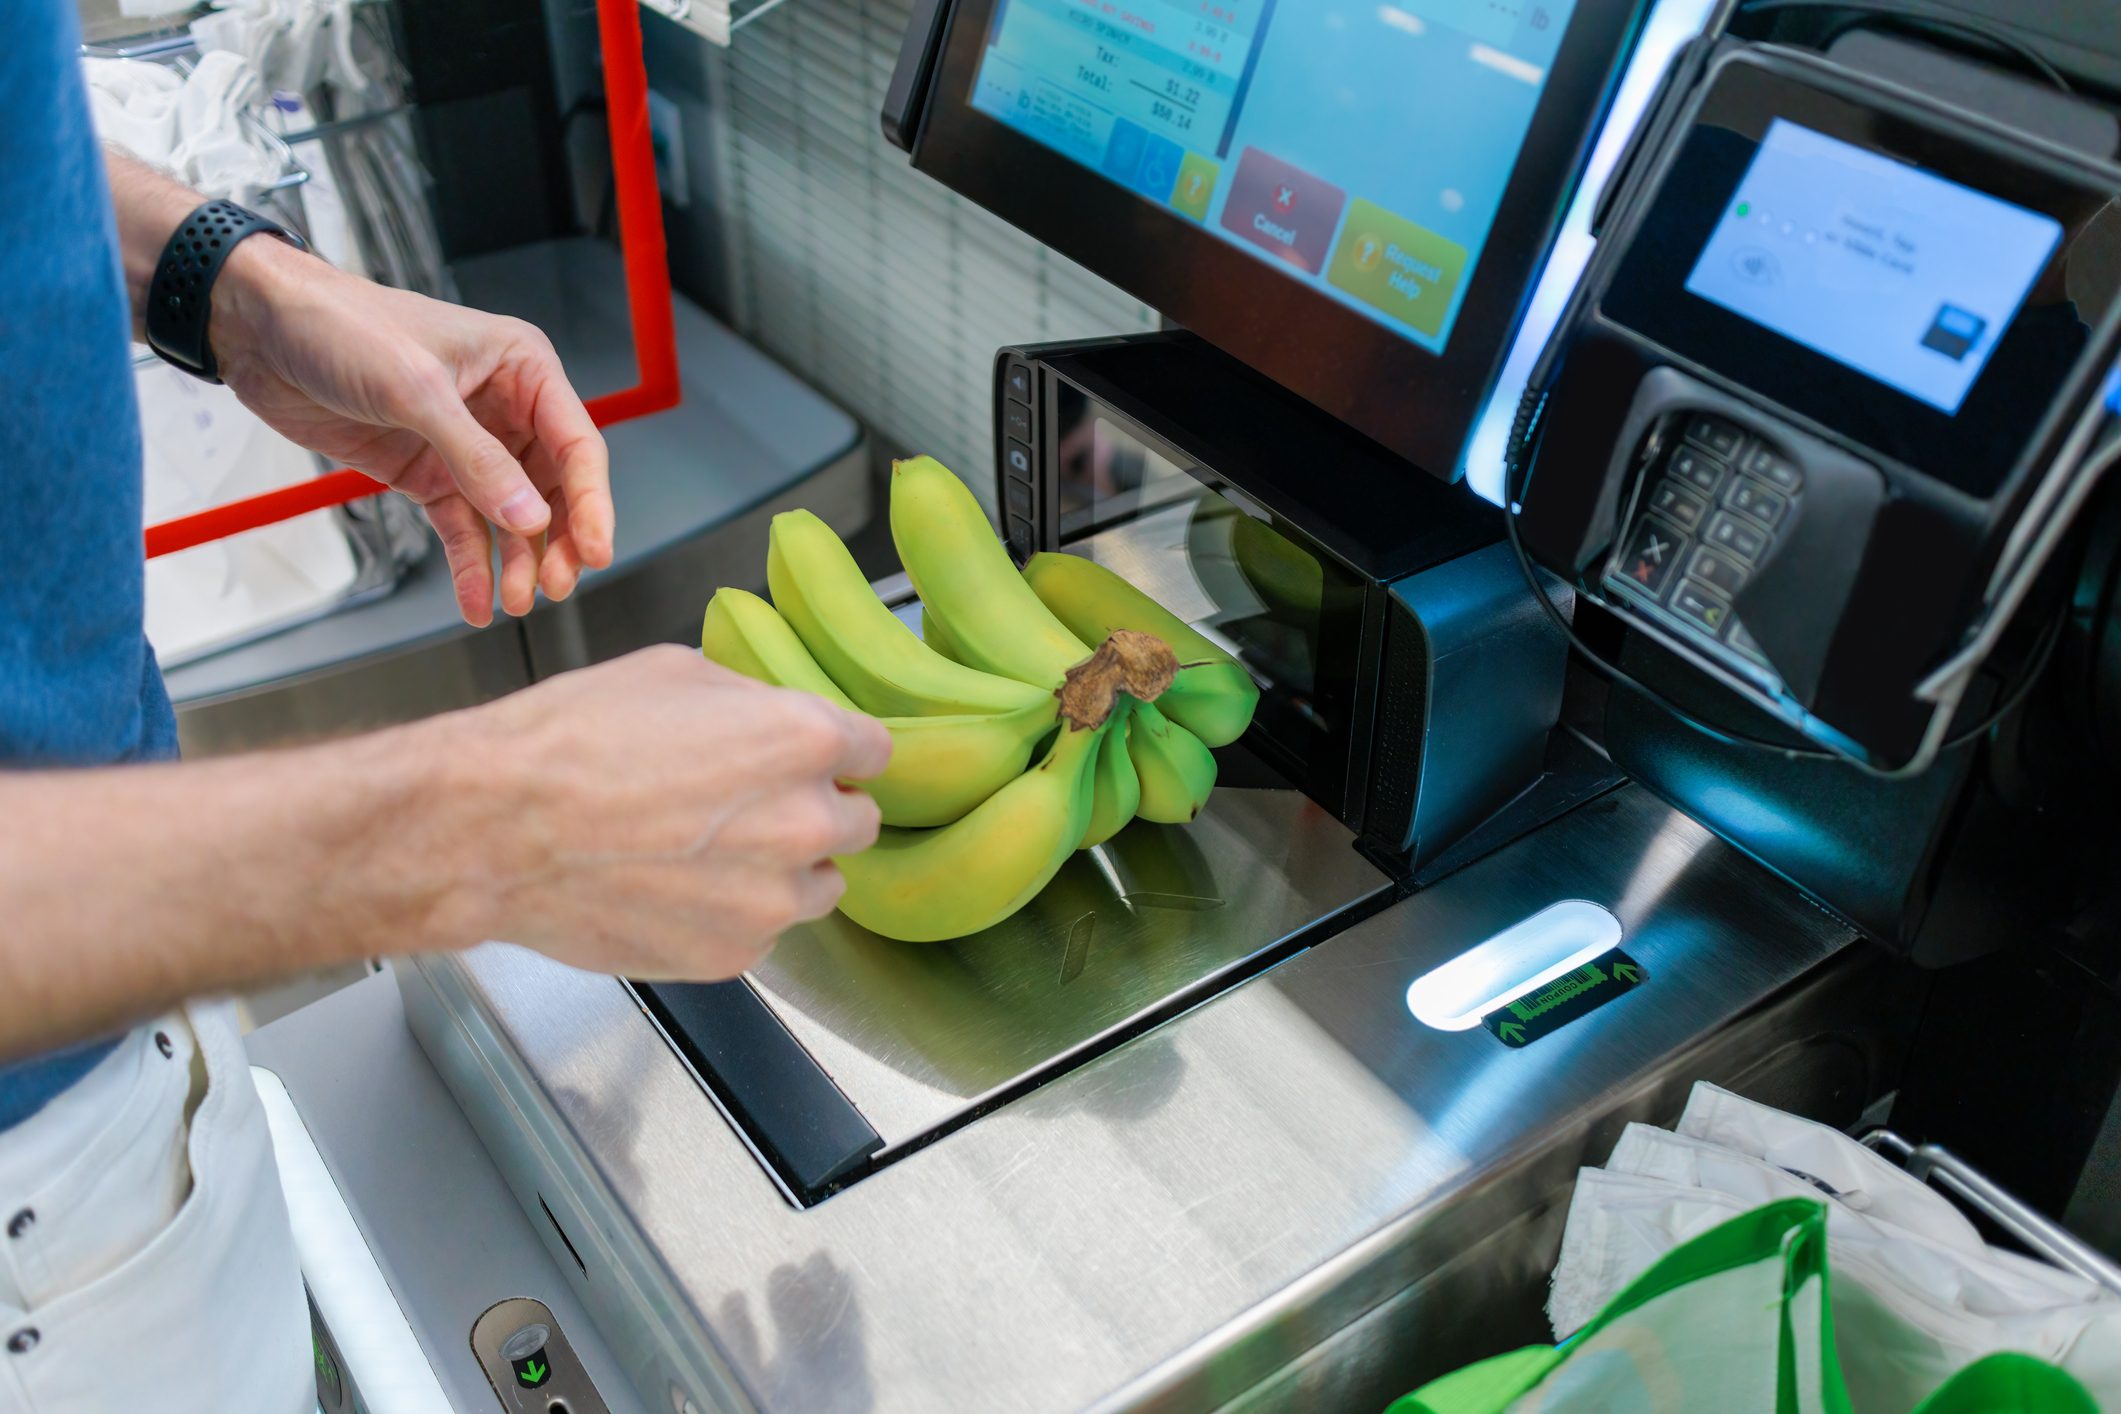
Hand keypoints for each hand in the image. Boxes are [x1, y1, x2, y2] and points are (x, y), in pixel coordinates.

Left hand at [210, 238, 612, 625]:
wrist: (259, 329)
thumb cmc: (341, 326)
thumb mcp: (415, 389)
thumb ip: (476, 458)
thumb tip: (528, 520)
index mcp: (522, 369)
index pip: (576, 444)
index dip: (591, 502)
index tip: (597, 552)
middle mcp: (504, 408)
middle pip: (553, 489)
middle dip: (557, 541)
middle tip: (553, 587)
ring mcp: (466, 445)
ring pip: (511, 516)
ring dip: (517, 561)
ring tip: (516, 602)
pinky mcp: (427, 472)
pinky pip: (462, 527)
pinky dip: (472, 566)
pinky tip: (479, 602)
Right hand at [440, 647, 890, 979]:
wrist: (496, 829)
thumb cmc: (570, 740)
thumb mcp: (675, 674)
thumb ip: (751, 702)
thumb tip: (772, 718)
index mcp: (803, 740)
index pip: (876, 750)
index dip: (841, 751)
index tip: (819, 758)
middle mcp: (805, 823)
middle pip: (858, 822)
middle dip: (816, 809)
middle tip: (752, 804)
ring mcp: (772, 899)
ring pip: (819, 886)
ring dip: (784, 869)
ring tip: (711, 852)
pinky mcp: (733, 954)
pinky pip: (763, 932)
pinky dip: (734, 914)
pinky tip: (676, 888)